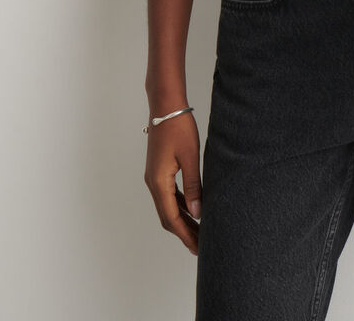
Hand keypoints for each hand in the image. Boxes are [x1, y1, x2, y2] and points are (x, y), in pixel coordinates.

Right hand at [144, 111, 202, 254]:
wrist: (165, 106)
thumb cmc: (178, 128)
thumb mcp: (190, 157)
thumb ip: (194, 186)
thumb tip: (197, 213)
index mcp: (159, 183)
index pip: (172, 218)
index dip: (186, 235)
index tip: (199, 248)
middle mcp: (153, 183)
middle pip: (168, 216)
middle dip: (184, 232)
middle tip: (201, 245)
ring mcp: (154, 176)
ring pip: (167, 206)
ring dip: (182, 219)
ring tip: (198, 230)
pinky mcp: (158, 170)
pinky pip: (168, 194)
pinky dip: (179, 205)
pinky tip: (191, 208)